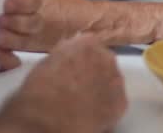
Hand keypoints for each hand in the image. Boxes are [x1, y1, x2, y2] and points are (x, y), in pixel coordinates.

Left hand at [0, 0, 44, 69]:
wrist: (10, 26)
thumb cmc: (0, 6)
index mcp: (30, 3)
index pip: (34, 1)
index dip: (22, 3)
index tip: (7, 4)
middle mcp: (33, 22)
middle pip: (34, 23)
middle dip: (18, 23)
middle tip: (1, 21)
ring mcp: (27, 41)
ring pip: (27, 42)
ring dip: (13, 40)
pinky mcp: (15, 57)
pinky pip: (15, 62)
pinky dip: (7, 59)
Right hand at [0, 34, 126, 132]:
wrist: (51, 119)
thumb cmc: (40, 90)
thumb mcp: (47, 62)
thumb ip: (63, 55)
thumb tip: (68, 57)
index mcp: (86, 43)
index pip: (89, 43)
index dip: (81, 57)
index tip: (73, 66)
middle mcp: (106, 57)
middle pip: (103, 61)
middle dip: (94, 70)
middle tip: (79, 84)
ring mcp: (116, 80)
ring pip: (111, 80)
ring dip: (102, 86)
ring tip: (86, 100)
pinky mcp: (121, 102)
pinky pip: (116, 101)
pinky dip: (107, 106)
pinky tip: (93, 113)